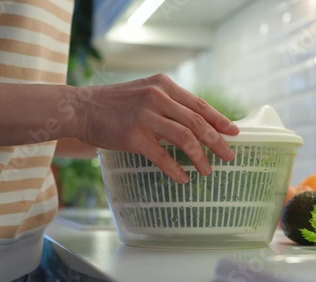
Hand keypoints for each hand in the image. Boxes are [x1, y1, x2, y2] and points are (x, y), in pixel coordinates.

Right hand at [76, 74, 239, 183]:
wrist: (82, 108)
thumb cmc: (115, 103)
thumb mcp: (145, 92)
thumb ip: (168, 102)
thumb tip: (195, 123)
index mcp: (164, 85)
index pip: (199, 104)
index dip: (219, 119)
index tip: (233, 131)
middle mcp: (158, 97)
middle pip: (197, 122)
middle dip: (217, 141)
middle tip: (229, 155)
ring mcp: (146, 116)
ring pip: (185, 139)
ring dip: (201, 157)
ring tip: (208, 170)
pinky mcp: (134, 136)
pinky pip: (163, 156)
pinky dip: (176, 169)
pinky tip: (184, 178)